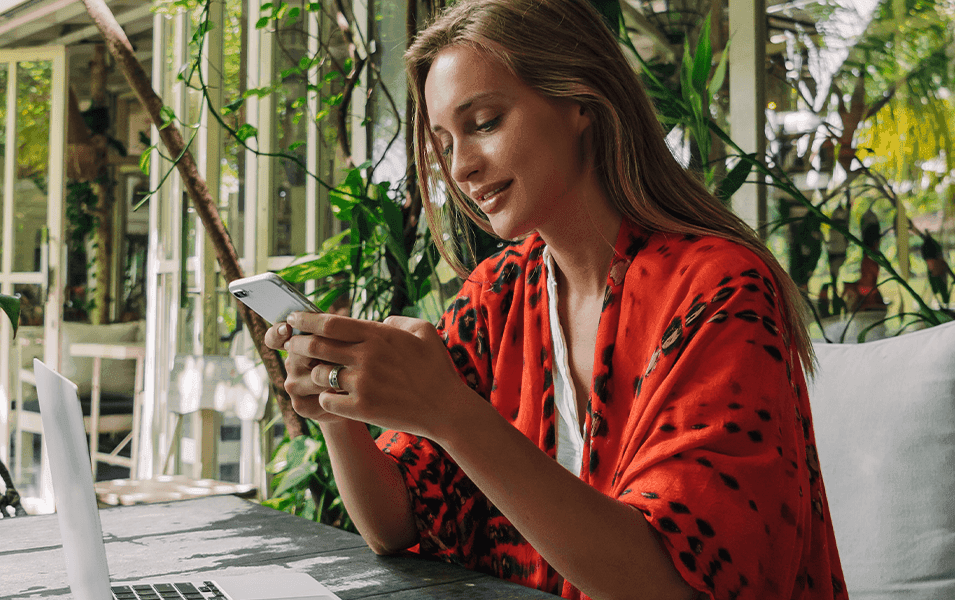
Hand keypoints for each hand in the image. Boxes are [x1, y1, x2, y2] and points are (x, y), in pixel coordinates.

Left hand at [281, 311, 475, 437]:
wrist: (446, 408)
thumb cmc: (437, 369)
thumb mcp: (425, 332)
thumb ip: (398, 321)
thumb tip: (380, 321)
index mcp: (379, 335)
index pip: (330, 323)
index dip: (306, 319)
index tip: (294, 318)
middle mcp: (367, 357)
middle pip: (317, 346)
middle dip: (297, 343)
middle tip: (290, 343)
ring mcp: (363, 383)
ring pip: (319, 374)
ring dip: (313, 372)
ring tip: (315, 373)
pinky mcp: (362, 408)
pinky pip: (327, 400)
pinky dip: (325, 397)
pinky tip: (331, 396)